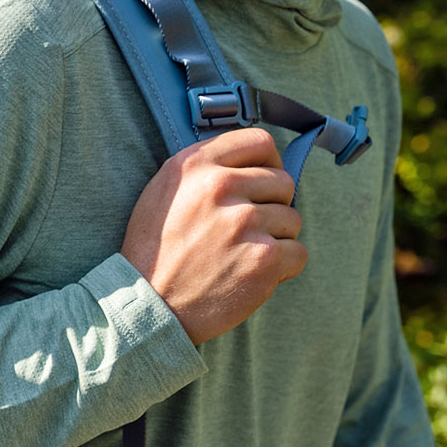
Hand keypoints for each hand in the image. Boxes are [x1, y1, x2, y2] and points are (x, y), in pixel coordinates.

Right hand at [120, 127, 305, 345]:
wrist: (148, 305)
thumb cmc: (154, 251)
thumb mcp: (162, 192)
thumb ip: (203, 168)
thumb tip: (250, 161)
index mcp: (194, 165)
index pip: (258, 141)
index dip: (267, 163)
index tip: (259, 183)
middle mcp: (219, 187)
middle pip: (283, 182)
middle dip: (271, 206)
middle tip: (244, 231)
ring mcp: (243, 222)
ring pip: (292, 219)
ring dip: (275, 239)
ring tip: (241, 256)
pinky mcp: (263, 258)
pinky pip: (298, 252)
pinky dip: (281, 268)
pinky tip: (251, 274)